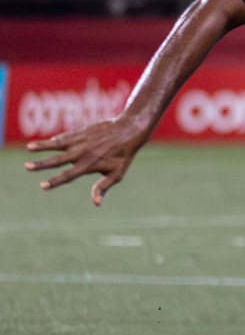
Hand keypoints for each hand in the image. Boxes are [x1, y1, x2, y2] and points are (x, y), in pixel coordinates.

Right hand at [24, 115, 151, 205]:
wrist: (128, 130)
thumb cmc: (123, 155)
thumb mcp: (116, 174)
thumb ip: (103, 187)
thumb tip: (96, 203)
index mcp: (88, 165)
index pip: (68, 176)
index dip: (55, 181)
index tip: (42, 185)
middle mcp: (81, 153)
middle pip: (56, 160)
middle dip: (41, 164)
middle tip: (27, 166)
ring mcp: (79, 141)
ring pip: (56, 144)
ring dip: (41, 146)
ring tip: (29, 148)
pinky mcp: (79, 132)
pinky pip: (62, 137)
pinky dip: (52, 140)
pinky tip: (41, 144)